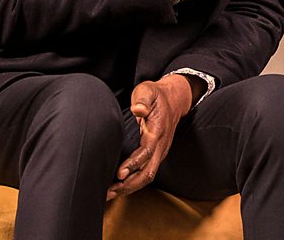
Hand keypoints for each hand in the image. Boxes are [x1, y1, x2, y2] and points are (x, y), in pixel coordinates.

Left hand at [107, 75, 191, 200]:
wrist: (175, 99)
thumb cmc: (157, 96)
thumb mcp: (148, 91)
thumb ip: (143, 99)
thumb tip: (138, 109)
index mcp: (158, 130)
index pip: (147, 151)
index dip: (134, 164)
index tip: (120, 173)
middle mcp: (161, 145)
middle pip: (148, 172)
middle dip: (129, 184)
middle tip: (109, 191)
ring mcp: (160, 151)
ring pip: (148, 175)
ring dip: (130, 187)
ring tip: (110, 193)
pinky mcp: (157, 155)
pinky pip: (147, 172)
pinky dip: (134, 182)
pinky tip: (119, 186)